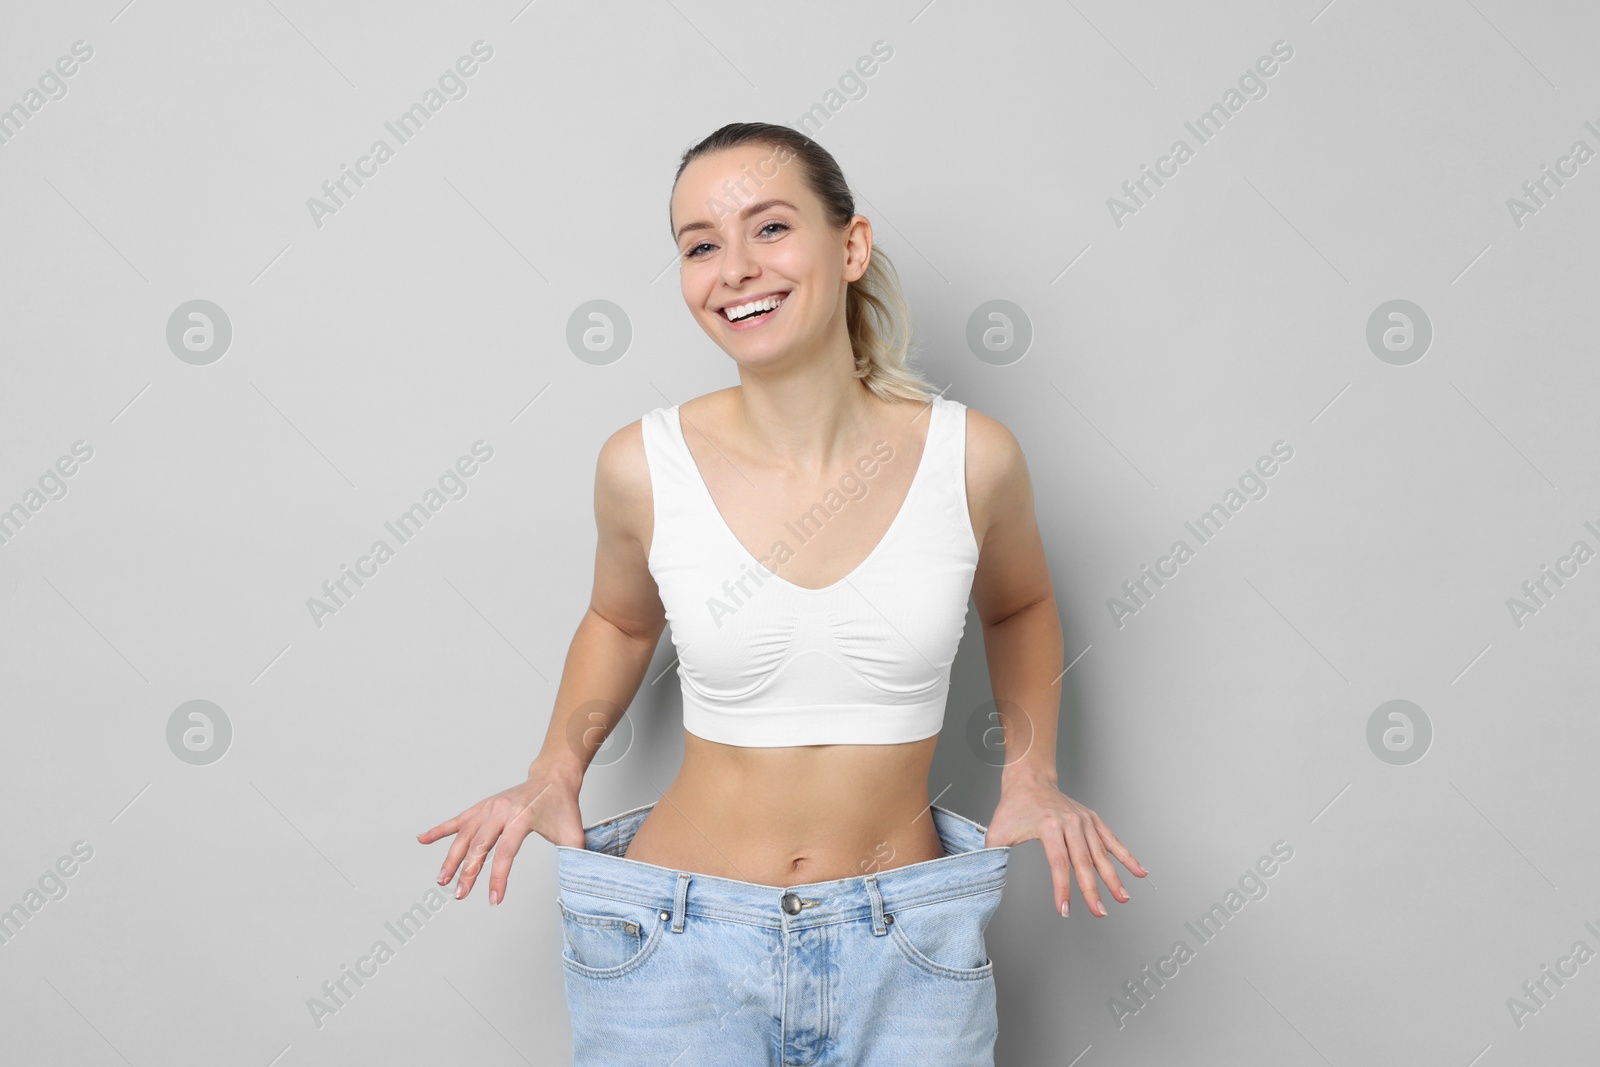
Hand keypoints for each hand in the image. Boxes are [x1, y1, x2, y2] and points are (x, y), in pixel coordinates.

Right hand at [416, 762, 583, 904]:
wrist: (553, 778)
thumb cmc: (563, 807)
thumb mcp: (573, 832)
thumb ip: (575, 857)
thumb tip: (578, 883)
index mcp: (522, 817)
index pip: (506, 851)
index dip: (498, 877)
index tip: (494, 900)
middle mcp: (501, 811)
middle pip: (480, 844)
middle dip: (468, 872)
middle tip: (459, 895)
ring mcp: (489, 807)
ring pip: (465, 835)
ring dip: (452, 858)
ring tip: (442, 881)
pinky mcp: (482, 807)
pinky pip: (458, 820)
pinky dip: (439, 830)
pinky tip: (422, 839)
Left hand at [984, 770, 1145, 917]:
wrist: (1030, 779)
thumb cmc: (1014, 806)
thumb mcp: (998, 830)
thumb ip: (991, 855)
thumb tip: (985, 878)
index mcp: (1049, 826)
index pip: (1058, 863)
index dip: (1062, 888)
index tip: (1065, 909)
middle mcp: (1071, 823)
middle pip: (1084, 861)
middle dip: (1092, 889)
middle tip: (1100, 912)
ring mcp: (1084, 821)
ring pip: (1101, 853)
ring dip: (1114, 877)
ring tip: (1123, 898)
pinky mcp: (1092, 820)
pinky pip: (1112, 840)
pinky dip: (1126, 856)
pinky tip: (1139, 872)